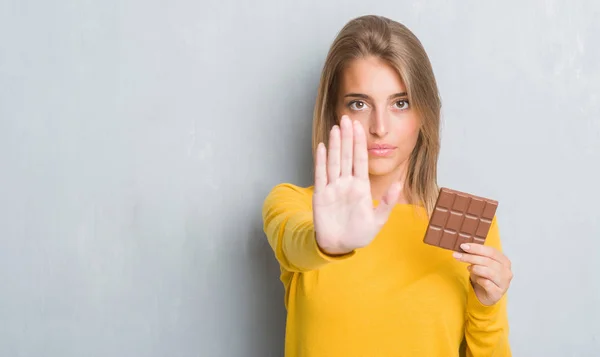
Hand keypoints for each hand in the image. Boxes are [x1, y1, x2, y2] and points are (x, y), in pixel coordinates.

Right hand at [313, 115, 401, 254]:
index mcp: (361, 186)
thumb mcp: (378, 220)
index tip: (360, 126)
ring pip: (334, 161)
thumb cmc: (359, 234)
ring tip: (335, 127)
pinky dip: (321, 161)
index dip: (360, 143)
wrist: (339, 246)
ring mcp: (333, 188)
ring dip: (334, 145)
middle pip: (346, 156)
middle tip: (346, 118)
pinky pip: (320, 175)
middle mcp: (346, 183)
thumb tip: (400, 184)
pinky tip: (321, 147)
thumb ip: (388, 202)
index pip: (360, 160)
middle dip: (347, 137)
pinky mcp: (321, 195)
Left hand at [453, 243, 512, 305]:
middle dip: (471, 257)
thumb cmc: (483, 277)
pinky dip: (479, 280)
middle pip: (488, 261)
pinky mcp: (498, 293)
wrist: (485, 295)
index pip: (491, 251)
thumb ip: (476, 255)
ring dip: (475, 268)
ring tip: (468, 268)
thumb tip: (463, 246)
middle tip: (457, 255)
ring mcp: (504, 283)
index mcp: (504, 261)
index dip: (476, 248)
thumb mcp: (480, 264)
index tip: (463, 246)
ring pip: (488, 272)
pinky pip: (487, 284)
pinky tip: (476, 279)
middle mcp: (506, 271)